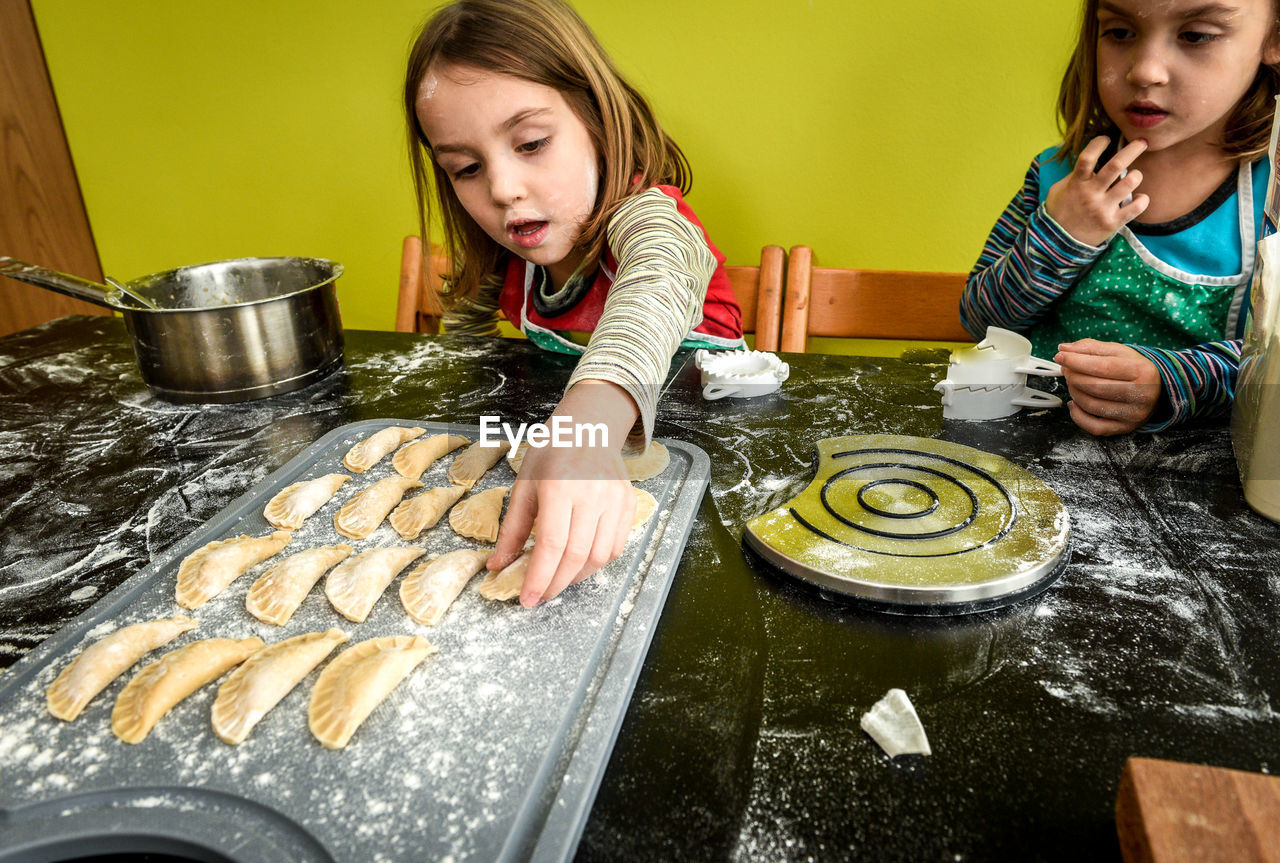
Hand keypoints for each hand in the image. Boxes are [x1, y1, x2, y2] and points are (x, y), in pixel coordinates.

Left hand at [489, 381, 637, 606]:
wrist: (588, 427)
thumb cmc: (551, 454)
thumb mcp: (524, 486)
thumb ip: (513, 529)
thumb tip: (497, 565)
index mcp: (559, 486)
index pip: (552, 545)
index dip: (539, 578)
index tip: (527, 599)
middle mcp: (591, 494)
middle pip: (576, 556)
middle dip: (556, 584)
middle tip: (540, 595)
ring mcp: (614, 499)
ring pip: (599, 556)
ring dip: (577, 577)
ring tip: (558, 579)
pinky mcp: (628, 503)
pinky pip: (616, 546)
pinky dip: (597, 562)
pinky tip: (579, 562)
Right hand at [1045, 136, 1149, 245]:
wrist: (1058, 243)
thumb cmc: (1059, 212)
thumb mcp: (1058, 190)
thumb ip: (1074, 175)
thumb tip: (1091, 161)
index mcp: (1077, 183)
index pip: (1088, 157)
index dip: (1098, 143)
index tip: (1106, 139)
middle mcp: (1091, 194)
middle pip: (1116, 165)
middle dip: (1132, 149)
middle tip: (1142, 142)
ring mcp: (1103, 209)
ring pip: (1129, 183)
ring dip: (1137, 175)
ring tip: (1135, 176)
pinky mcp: (1113, 223)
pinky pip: (1136, 207)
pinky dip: (1143, 200)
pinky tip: (1139, 198)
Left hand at [1055, 339, 1162, 434]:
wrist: (1159, 390)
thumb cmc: (1135, 369)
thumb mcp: (1119, 352)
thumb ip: (1091, 348)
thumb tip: (1064, 349)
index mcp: (1142, 371)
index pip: (1102, 367)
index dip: (1077, 361)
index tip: (1060, 356)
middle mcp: (1141, 395)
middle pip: (1095, 387)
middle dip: (1073, 376)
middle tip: (1066, 369)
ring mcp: (1134, 414)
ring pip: (1092, 406)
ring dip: (1074, 392)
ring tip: (1072, 382)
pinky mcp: (1126, 428)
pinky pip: (1095, 427)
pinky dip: (1078, 416)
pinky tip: (1073, 403)